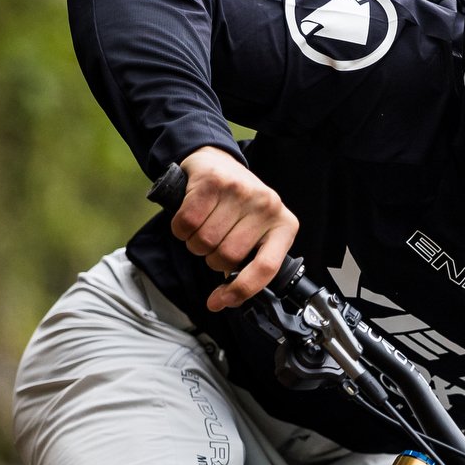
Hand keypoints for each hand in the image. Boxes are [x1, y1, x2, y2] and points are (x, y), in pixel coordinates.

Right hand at [172, 147, 298, 310]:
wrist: (217, 162)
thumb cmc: (236, 204)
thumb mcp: (255, 231)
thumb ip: (250, 261)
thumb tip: (225, 300)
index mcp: (284, 226)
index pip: (266, 268)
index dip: (241, 290)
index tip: (220, 302)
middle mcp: (268, 207)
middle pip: (226, 258)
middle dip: (211, 257)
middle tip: (213, 241)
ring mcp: (242, 193)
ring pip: (204, 243)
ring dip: (194, 242)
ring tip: (203, 225)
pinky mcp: (215, 182)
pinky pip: (186, 224)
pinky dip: (180, 228)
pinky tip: (189, 215)